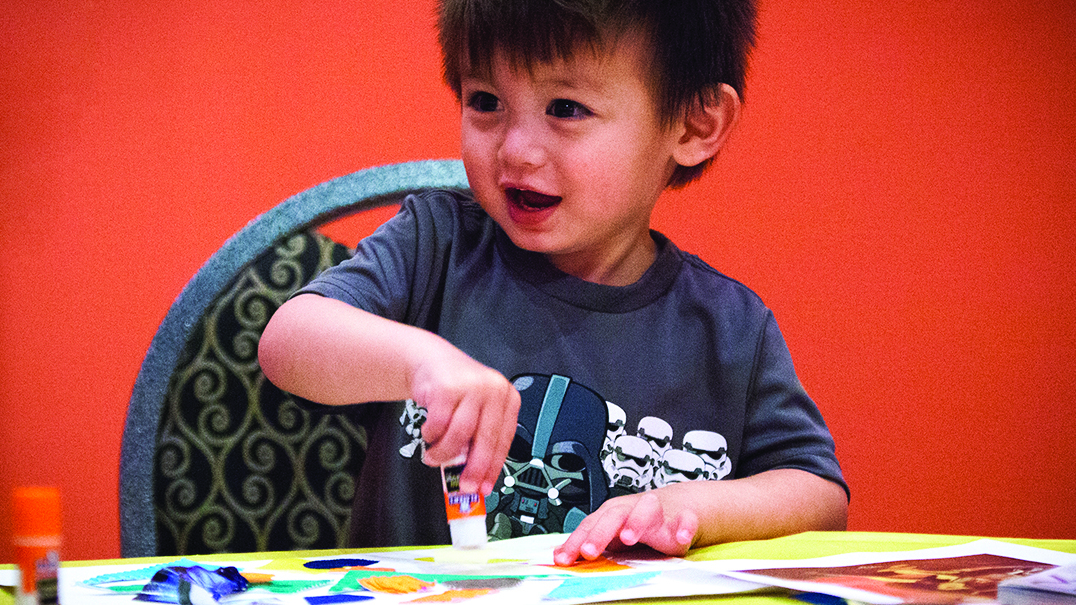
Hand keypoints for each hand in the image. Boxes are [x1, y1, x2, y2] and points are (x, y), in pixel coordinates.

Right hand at [408, 343, 520, 495]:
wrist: (432, 361)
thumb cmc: (457, 391)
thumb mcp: (475, 412)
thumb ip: (477, 440)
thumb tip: (475, 477)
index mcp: (507, 398)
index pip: (504, 441)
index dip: (493, 468)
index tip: (484, 488)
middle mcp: (493, 390)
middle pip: (486, 439)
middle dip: (474, 469)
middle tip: (464, 486)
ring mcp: (471, 386)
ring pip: (460, 434)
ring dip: (444, 453)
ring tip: (434, 456)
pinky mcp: (447, 387)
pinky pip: (438, 424)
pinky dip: (431, 435)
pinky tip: (429, 433)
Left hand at [552, 490, 697, 564]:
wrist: (675, 506)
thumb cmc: (637, 520)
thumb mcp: (612, 530)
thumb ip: (589, 542)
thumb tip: (559, 556)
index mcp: (612, 513)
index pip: (589, 525)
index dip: (576, 542)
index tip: (564, 558)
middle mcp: (632, 509)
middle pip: (613, 516)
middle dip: (600, 532)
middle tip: (589, 551)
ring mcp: (657, 512)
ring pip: (647, 509)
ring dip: (636, 522)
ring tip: (628, 537)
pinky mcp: (682, 519)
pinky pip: (685, 520)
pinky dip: (684, 527)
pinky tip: (681, 537)